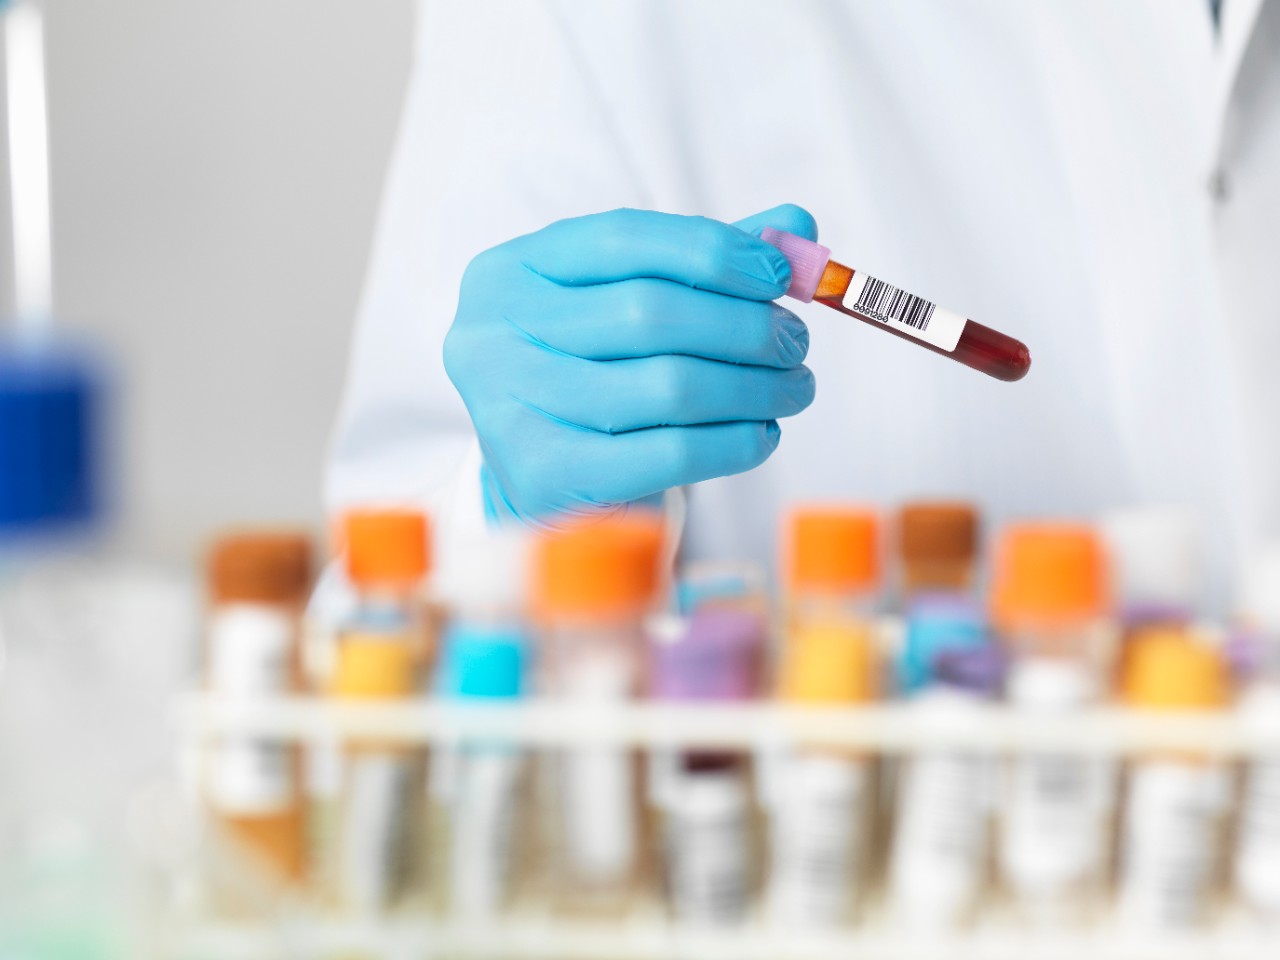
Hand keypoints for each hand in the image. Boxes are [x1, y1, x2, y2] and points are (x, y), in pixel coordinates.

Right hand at [444, 204, 817, 524]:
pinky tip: (762, 433)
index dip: (711, 251)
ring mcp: (508, 408)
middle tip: (794, 343)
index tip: (778, 275)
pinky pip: (669, 453)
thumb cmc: (598, 377)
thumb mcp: (635, 305)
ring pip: (667, 386)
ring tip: (793, 388)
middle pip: (648, 313)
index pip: (622, 238)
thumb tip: (796, 227)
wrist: (550, 483)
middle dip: (743, 327)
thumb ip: (704, 261)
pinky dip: (734, 442)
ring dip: (754, 387)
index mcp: (510, 271)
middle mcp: (492, 333)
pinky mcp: (544, 477)